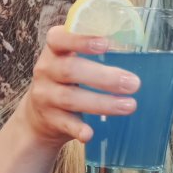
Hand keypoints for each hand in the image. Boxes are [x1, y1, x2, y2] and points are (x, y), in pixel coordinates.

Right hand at [6, 24, 141, 153]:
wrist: (38, 115)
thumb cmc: (65, 79)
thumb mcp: (70, 58)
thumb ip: (91, 48)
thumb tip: (132, 39)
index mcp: (54, 50)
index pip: (59, 39)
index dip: (80, 40)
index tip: (106, 44)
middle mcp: (46, 71)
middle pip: (70, 70)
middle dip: (104, 77)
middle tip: (134, 83)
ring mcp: (45, 96)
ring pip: (71, 98)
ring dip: (103, 103)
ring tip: (130, 105)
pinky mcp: (50, 119)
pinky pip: (65, 124)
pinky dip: (78, 129)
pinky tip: (89, 134)